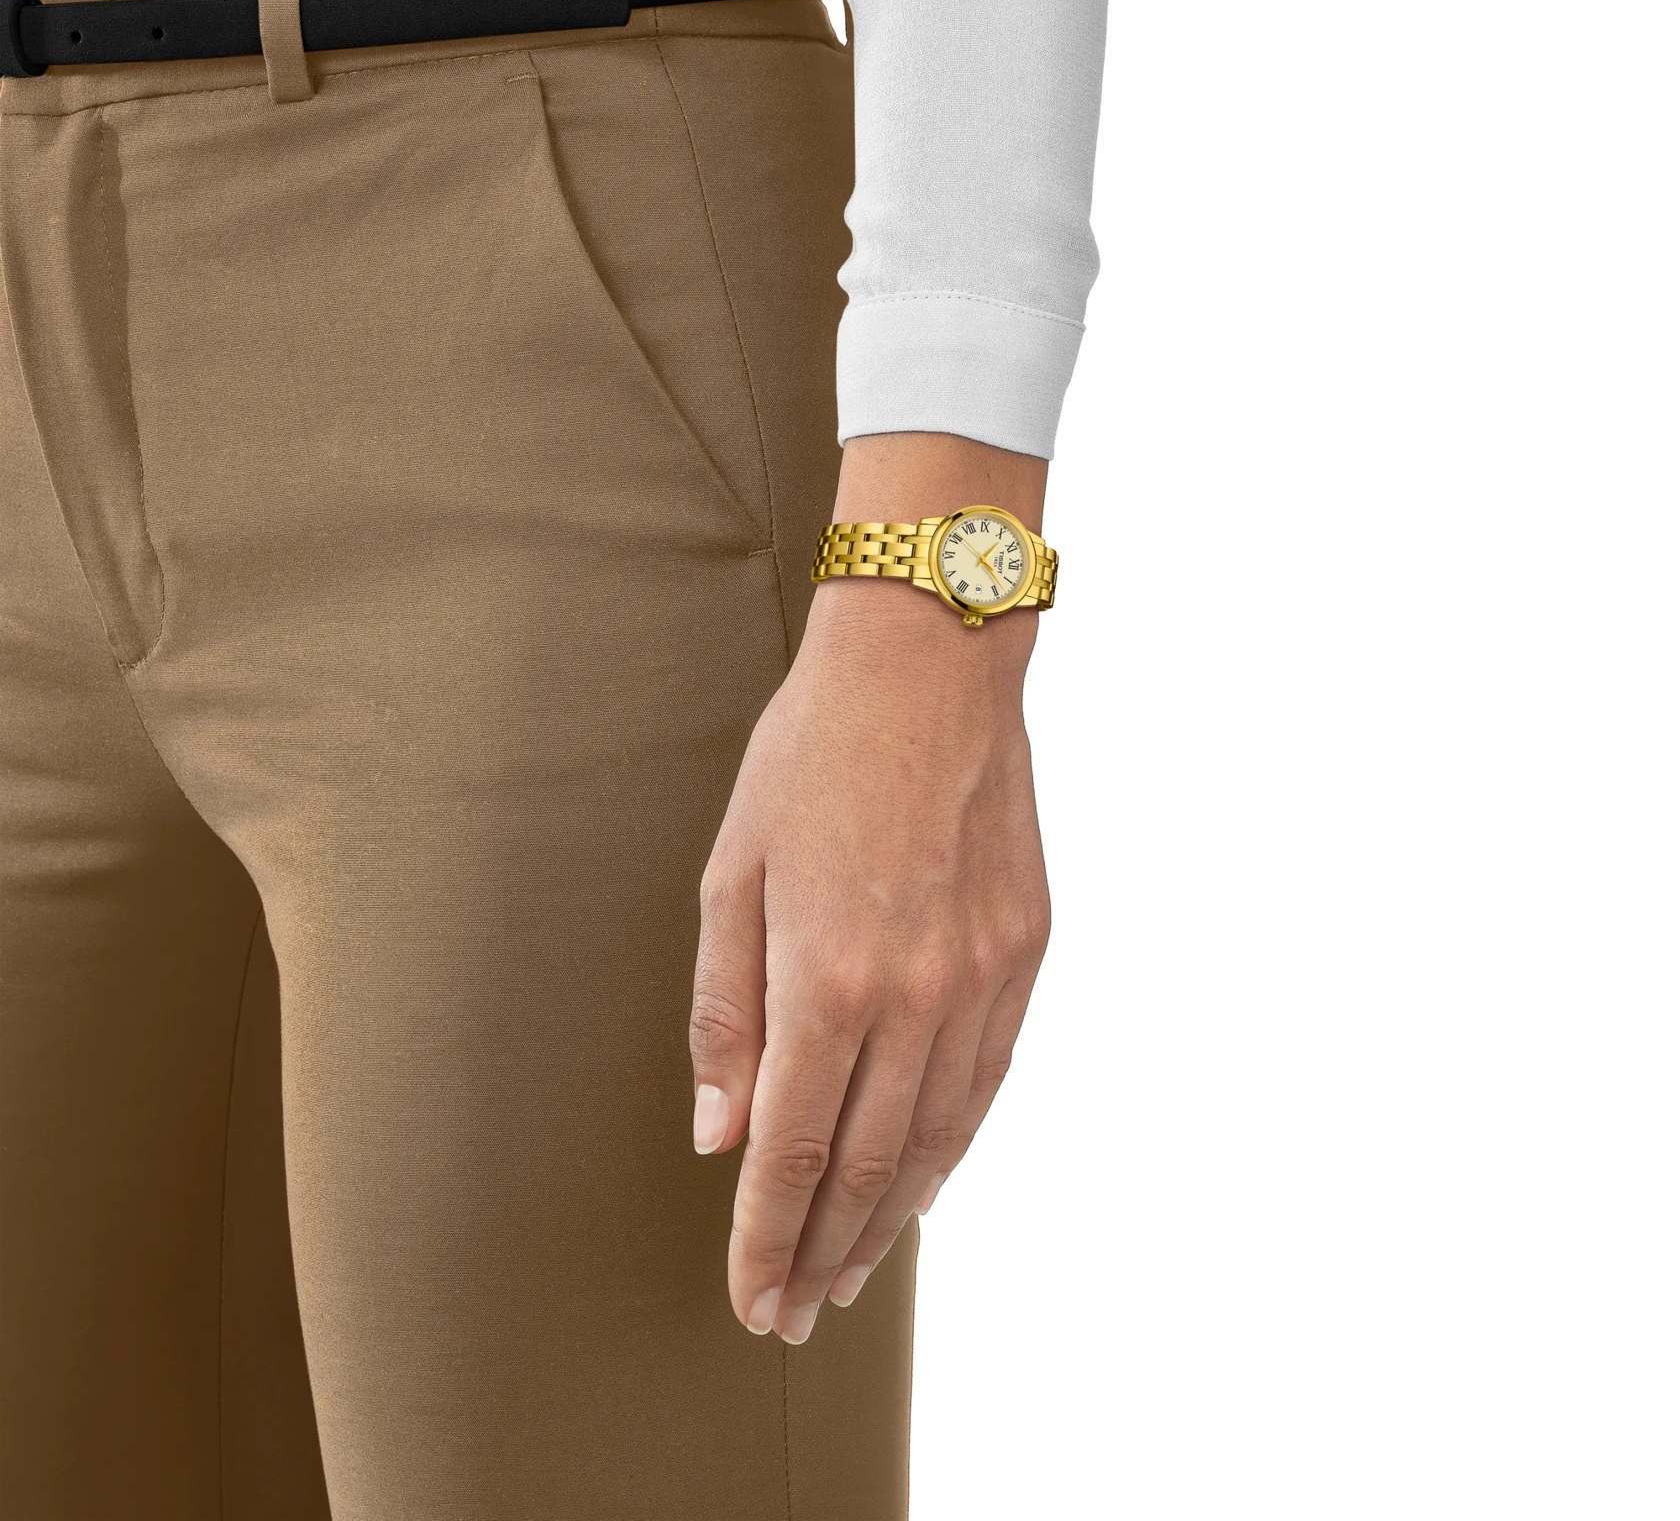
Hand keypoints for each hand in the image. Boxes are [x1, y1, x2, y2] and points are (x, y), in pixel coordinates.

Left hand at [688, 432, 1051, 1345]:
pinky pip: (988, 1080)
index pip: (787, 1150)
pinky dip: (951, 1146)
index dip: (764, 1238)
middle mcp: (914, 996)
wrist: (929, 668)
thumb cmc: (810, 759)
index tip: (751, 1301)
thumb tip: (719, 1130)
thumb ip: (725, 1009)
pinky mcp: (1027, 952)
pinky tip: (924, 1179)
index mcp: (826, 977)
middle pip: (864, 1164)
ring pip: (936, 1139)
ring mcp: (982, 978)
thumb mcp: (732, 873)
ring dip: (890, 1216)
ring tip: (854, 1269)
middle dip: (823, 1249)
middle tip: (797, 1311)